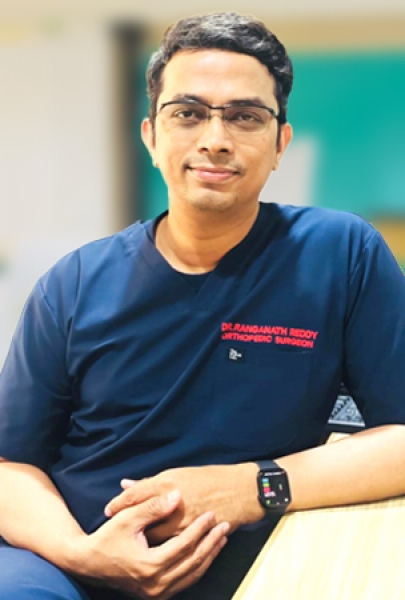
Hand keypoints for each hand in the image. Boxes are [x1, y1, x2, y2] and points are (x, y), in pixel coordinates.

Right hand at [77, 490, 228, 598]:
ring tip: (221, 537)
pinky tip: (207, 552)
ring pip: (192, 575)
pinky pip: (185, 581)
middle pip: (193, 562)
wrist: (89, 562)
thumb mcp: (127, 517)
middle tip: (224, 525)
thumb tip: (177, 496)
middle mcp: (155, 584)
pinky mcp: (156, 594)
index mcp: (149, 565)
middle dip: (211, 542)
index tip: (211, 513)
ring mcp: (156, 593)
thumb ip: (153, 507)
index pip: (184, 546)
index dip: (199, 529)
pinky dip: (199, 566)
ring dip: (209, 555)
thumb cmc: (107, 537)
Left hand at [104, 464, 261, 543]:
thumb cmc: (210, 478)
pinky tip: (156, 550)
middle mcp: (173, 505)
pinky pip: (172, 549)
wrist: (241, 492)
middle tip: (116, 529)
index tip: (107, 510)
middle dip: (128, 525)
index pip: (134, 496)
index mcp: (168, 484)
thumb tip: (125, 485)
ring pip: (155, 539)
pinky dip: (162, 549)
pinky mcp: (194, 538)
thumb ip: (150, 483)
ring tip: (132, 542)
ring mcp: (184, 524)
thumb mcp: (177, 473)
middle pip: (141, 520)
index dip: (118, 504)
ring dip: (144, 540)